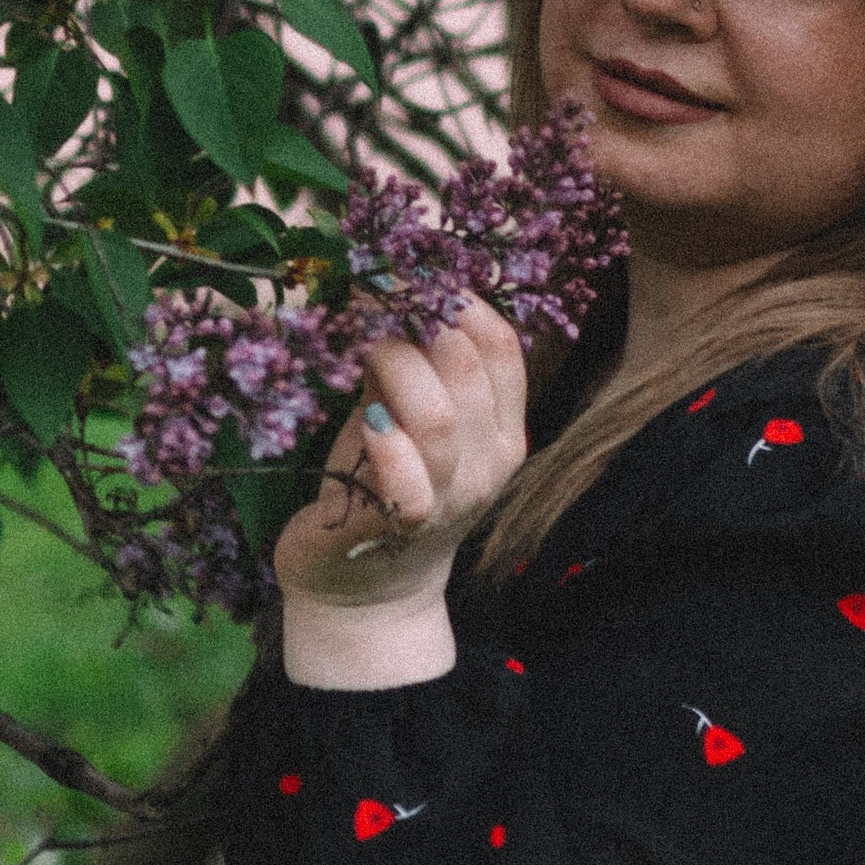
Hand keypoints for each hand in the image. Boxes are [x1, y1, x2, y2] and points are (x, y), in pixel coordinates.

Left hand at [274, 302, 529, 636]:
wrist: (366, 590)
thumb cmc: (382, 484)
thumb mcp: (406, 415)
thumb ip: (411, 365)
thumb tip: (389, 288)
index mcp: (502, 428)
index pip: (503, 347)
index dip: (460, 300)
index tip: (413, 273)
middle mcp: (488, 463)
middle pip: (470, 369)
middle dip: (418, 320)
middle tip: (373, 296)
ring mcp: (453, 500)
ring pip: (440, 417)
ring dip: (395, 367)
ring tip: (362, 349)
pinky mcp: (405, 530)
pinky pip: (410, 484)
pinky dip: (388, 448)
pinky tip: (367, 422)